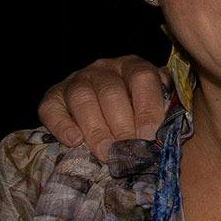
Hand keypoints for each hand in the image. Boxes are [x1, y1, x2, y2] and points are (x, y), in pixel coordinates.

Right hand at [37, 56, 165, 158]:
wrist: (110, 112)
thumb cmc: (140, 113)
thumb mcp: (157, 106)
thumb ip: (165, 114)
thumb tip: (169, 136)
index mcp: (134, 66)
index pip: (142, 78)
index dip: (147, 108)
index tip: (149, 137)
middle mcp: (105, 68)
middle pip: (111, 92)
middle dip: (121, 125)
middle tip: (127, 152)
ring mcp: (77, 80)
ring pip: (82, 98)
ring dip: (95, 129)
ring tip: (106, 153)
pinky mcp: (53, 96)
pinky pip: (51, 108)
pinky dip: (61, 125)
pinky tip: (74, 142)